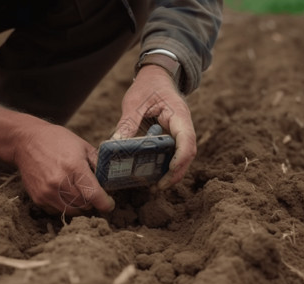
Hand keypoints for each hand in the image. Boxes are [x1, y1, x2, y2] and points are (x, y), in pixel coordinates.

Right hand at [0, 100, 113, 214]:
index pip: (94, 195)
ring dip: (80, 206)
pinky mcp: (38, 198)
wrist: (26, 141)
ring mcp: (47, 192)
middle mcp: (60, 182)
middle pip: (85, 206)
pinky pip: (58, 211)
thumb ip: (98, 164)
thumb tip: (111, 181)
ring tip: (80, 193)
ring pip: (72, 211)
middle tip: (93, 194)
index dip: (106, 203)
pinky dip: (65, 206)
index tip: (109, 204)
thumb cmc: (57, 141)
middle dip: (93, 202)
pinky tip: (65, 193)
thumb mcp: (82, 146)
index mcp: (74, 167)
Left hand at [113, 65, 196, 188]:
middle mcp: (183, 125)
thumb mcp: (134, 102)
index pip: (186, 140)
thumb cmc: (148, 86)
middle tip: (159, 187)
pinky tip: (153, 174)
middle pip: (187, 154)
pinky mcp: (172, 137)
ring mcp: (180, 132)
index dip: (180, 158)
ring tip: (156, 186)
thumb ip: (127, 123)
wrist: (157, 76)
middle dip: (176, 172)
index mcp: (178, 114)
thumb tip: (115, 145)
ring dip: (172, 172)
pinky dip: (166, 165)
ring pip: (182, 156)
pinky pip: (173, 153)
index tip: (169, 171)